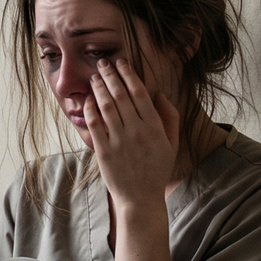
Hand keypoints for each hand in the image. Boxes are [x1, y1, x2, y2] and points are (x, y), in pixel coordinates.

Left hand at [83, 57, 178, 214]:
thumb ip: (169, 117)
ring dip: (99, 88)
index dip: (129, 75)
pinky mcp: (104, 151)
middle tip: (103, 63)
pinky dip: (90, 110)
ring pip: (107, 107)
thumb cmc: (157, 170)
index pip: (140, 93)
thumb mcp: (172, 144)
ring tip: (95, 77)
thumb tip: (160, 94)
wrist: (140, 198)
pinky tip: (88, 100)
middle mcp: (137, 131)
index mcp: (154, 127)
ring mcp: (119, 141)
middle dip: (110, 75)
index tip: (121, 63)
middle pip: (121, 95)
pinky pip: (95, 125)